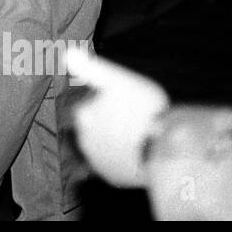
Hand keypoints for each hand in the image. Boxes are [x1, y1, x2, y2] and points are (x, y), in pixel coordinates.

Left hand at [66, 49, 169, 187]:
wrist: (163, 150)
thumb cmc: (143, 110)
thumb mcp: (117, 80)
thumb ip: (91, 68)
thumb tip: (67, 54)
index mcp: (83, 114)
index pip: (92, 102)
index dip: (111, 99)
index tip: (129, 101)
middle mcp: (83, 139)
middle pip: (97, 124)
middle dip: (112, 121)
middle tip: (137, 117)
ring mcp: (97, 161)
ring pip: (106, 144)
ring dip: (117, 139)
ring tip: (140, 134)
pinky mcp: (111, 177)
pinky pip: (116, 164)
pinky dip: (124, 158)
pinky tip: (140, 151)